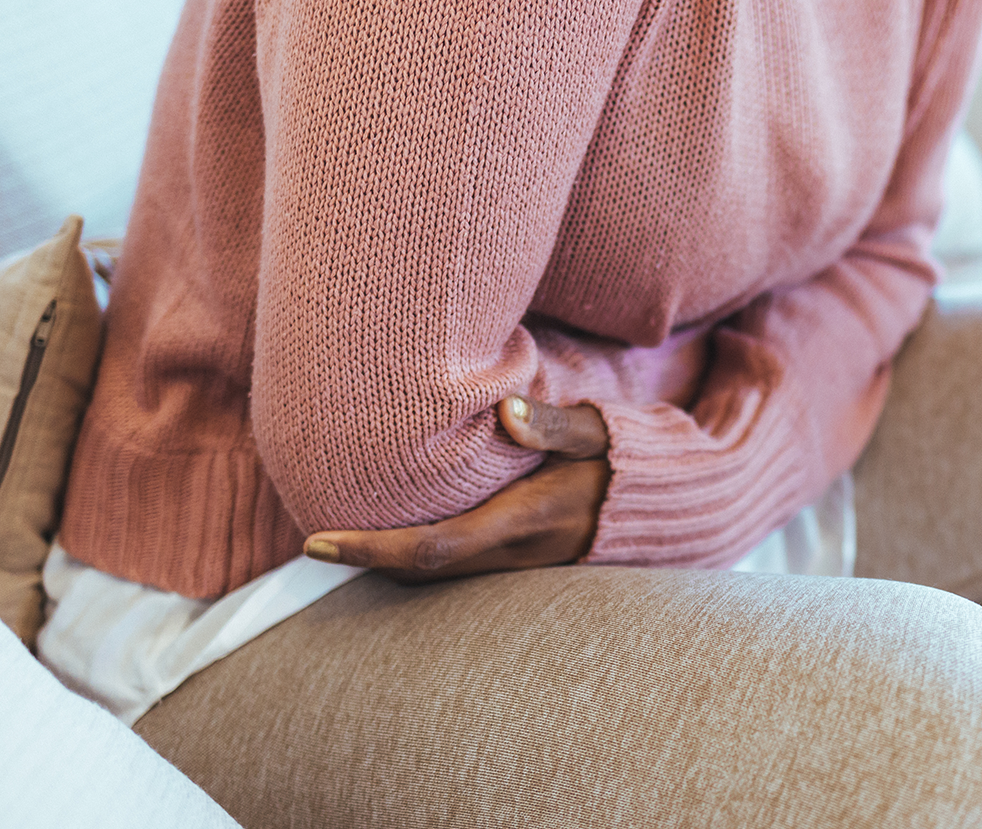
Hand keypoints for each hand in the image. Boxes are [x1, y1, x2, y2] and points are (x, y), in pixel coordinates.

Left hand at [302, 396, 610, 582]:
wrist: (669, 509)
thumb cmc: (629, 462)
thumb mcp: (599, 432)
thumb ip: (555, 423)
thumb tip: (506, 408)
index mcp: (523, 521)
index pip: (431, 548)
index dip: (369, 550)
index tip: (316, 542)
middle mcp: (514, 554)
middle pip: (419, 571)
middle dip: (365, 559)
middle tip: (312, 537)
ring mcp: (517, 565)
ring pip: (436, 573)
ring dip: (388, 559)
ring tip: (341, 532)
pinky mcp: (520, 561)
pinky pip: (456, 565)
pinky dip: (417, 554)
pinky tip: (398, 528)